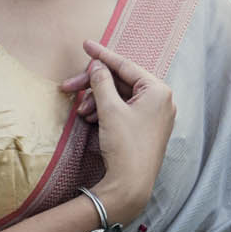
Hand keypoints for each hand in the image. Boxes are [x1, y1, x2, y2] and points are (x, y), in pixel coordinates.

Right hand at [61, 40, 175, 221]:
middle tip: (69, 87)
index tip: (85, 45)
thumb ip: (102, 82)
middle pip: (121, 82)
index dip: (102, 56)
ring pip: (120, 97)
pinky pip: (124, 111)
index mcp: (158, 90)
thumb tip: (97, 66)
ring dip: (97, 100)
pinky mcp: (147, 128)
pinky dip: (105, 112)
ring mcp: (155, 115)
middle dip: (94, 85)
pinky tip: (89, 119)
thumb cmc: (125, 147)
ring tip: (80, 112)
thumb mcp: (109, 109)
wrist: (131, 186)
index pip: (125, 65)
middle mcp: (161, 100)